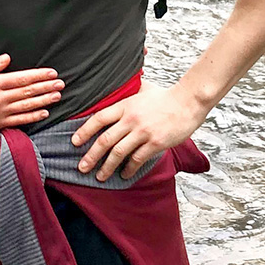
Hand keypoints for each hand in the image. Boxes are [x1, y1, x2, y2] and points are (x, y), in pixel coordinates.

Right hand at [0, 56, 62, 136]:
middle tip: (60, 83)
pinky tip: (45, 112)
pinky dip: (34, 116)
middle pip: (28, 92)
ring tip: (57, 95)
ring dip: (44, 100)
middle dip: (46, 87)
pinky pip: (21, 119)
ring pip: (28, 105)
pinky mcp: (2, 122)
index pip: (22, 79)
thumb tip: (7, 58)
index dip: (39, 76)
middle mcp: (0, 98)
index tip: (52, 73)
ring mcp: (2, 112)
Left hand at [74, 84, 210, 183]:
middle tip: (82, 168)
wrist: (189, 101)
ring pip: (118, 153)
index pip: (99, 119)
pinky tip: (124, 174)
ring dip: (107, 167)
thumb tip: (118, 87)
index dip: (84, 131)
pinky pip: (137, 159)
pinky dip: (129, 168)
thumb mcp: (143, 89)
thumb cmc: (167, 96)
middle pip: (105, 140)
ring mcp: (144, 132)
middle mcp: (131, 119)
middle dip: (91, 156)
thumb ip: (129, 91)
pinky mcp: (156, 142)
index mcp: (126, 105)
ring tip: (100, 176)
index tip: (74, 142)